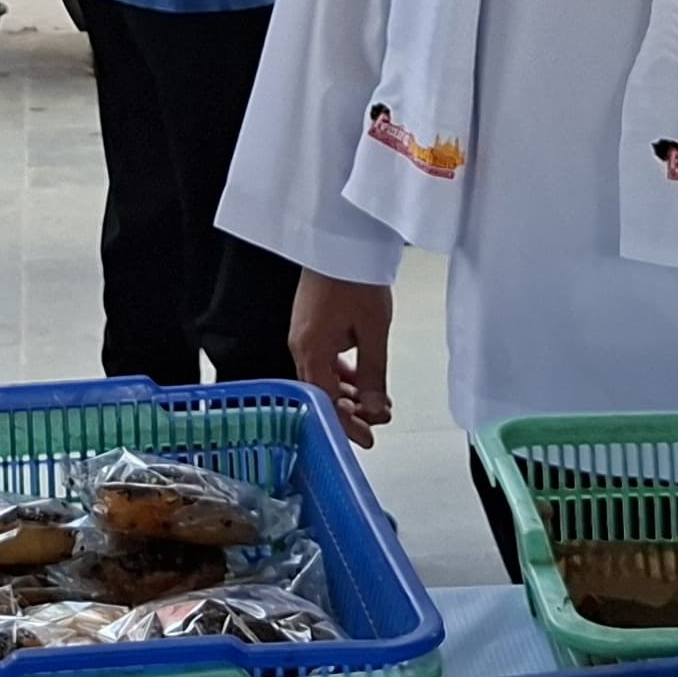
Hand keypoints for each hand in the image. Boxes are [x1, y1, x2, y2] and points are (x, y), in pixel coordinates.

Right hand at [291, 271, 396, 446]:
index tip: (367, 437)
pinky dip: (341, 373)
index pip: (326, 402)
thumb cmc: (354, 277)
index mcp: (312, 351)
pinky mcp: (309, 325)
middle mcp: (301, 346)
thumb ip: (373, 373)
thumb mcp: (373, 330)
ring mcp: (303, 335)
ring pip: (323, 377)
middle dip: (350, 411)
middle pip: (321, 393)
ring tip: (374, 401)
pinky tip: (359, 375)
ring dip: (348, 393)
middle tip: (376, 422)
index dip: (347, 424)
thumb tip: (373, 409)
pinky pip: (323, 360)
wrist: (340, 238)